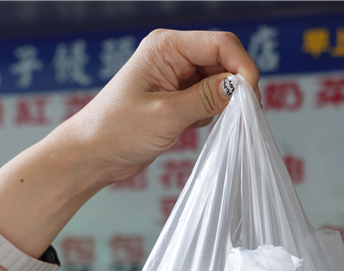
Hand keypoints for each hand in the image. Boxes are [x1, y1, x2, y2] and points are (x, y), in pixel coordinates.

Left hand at [59, 29, 260, 185]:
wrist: (93, 153)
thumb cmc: (116, 129)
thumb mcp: (166, 114)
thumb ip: (207, 98)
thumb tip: (240, 87)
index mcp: (166, 47)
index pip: (221, 44)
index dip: (242, 67)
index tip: (250, 97)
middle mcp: (174, 55)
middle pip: (225, 60)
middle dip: (237, 86)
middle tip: (242, 115)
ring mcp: (178, 76)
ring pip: (221, 81)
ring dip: (226, 102)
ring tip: (213, 123)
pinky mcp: (180, 96)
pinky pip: (212, 98)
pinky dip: (214, 112)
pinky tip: (196, 126)